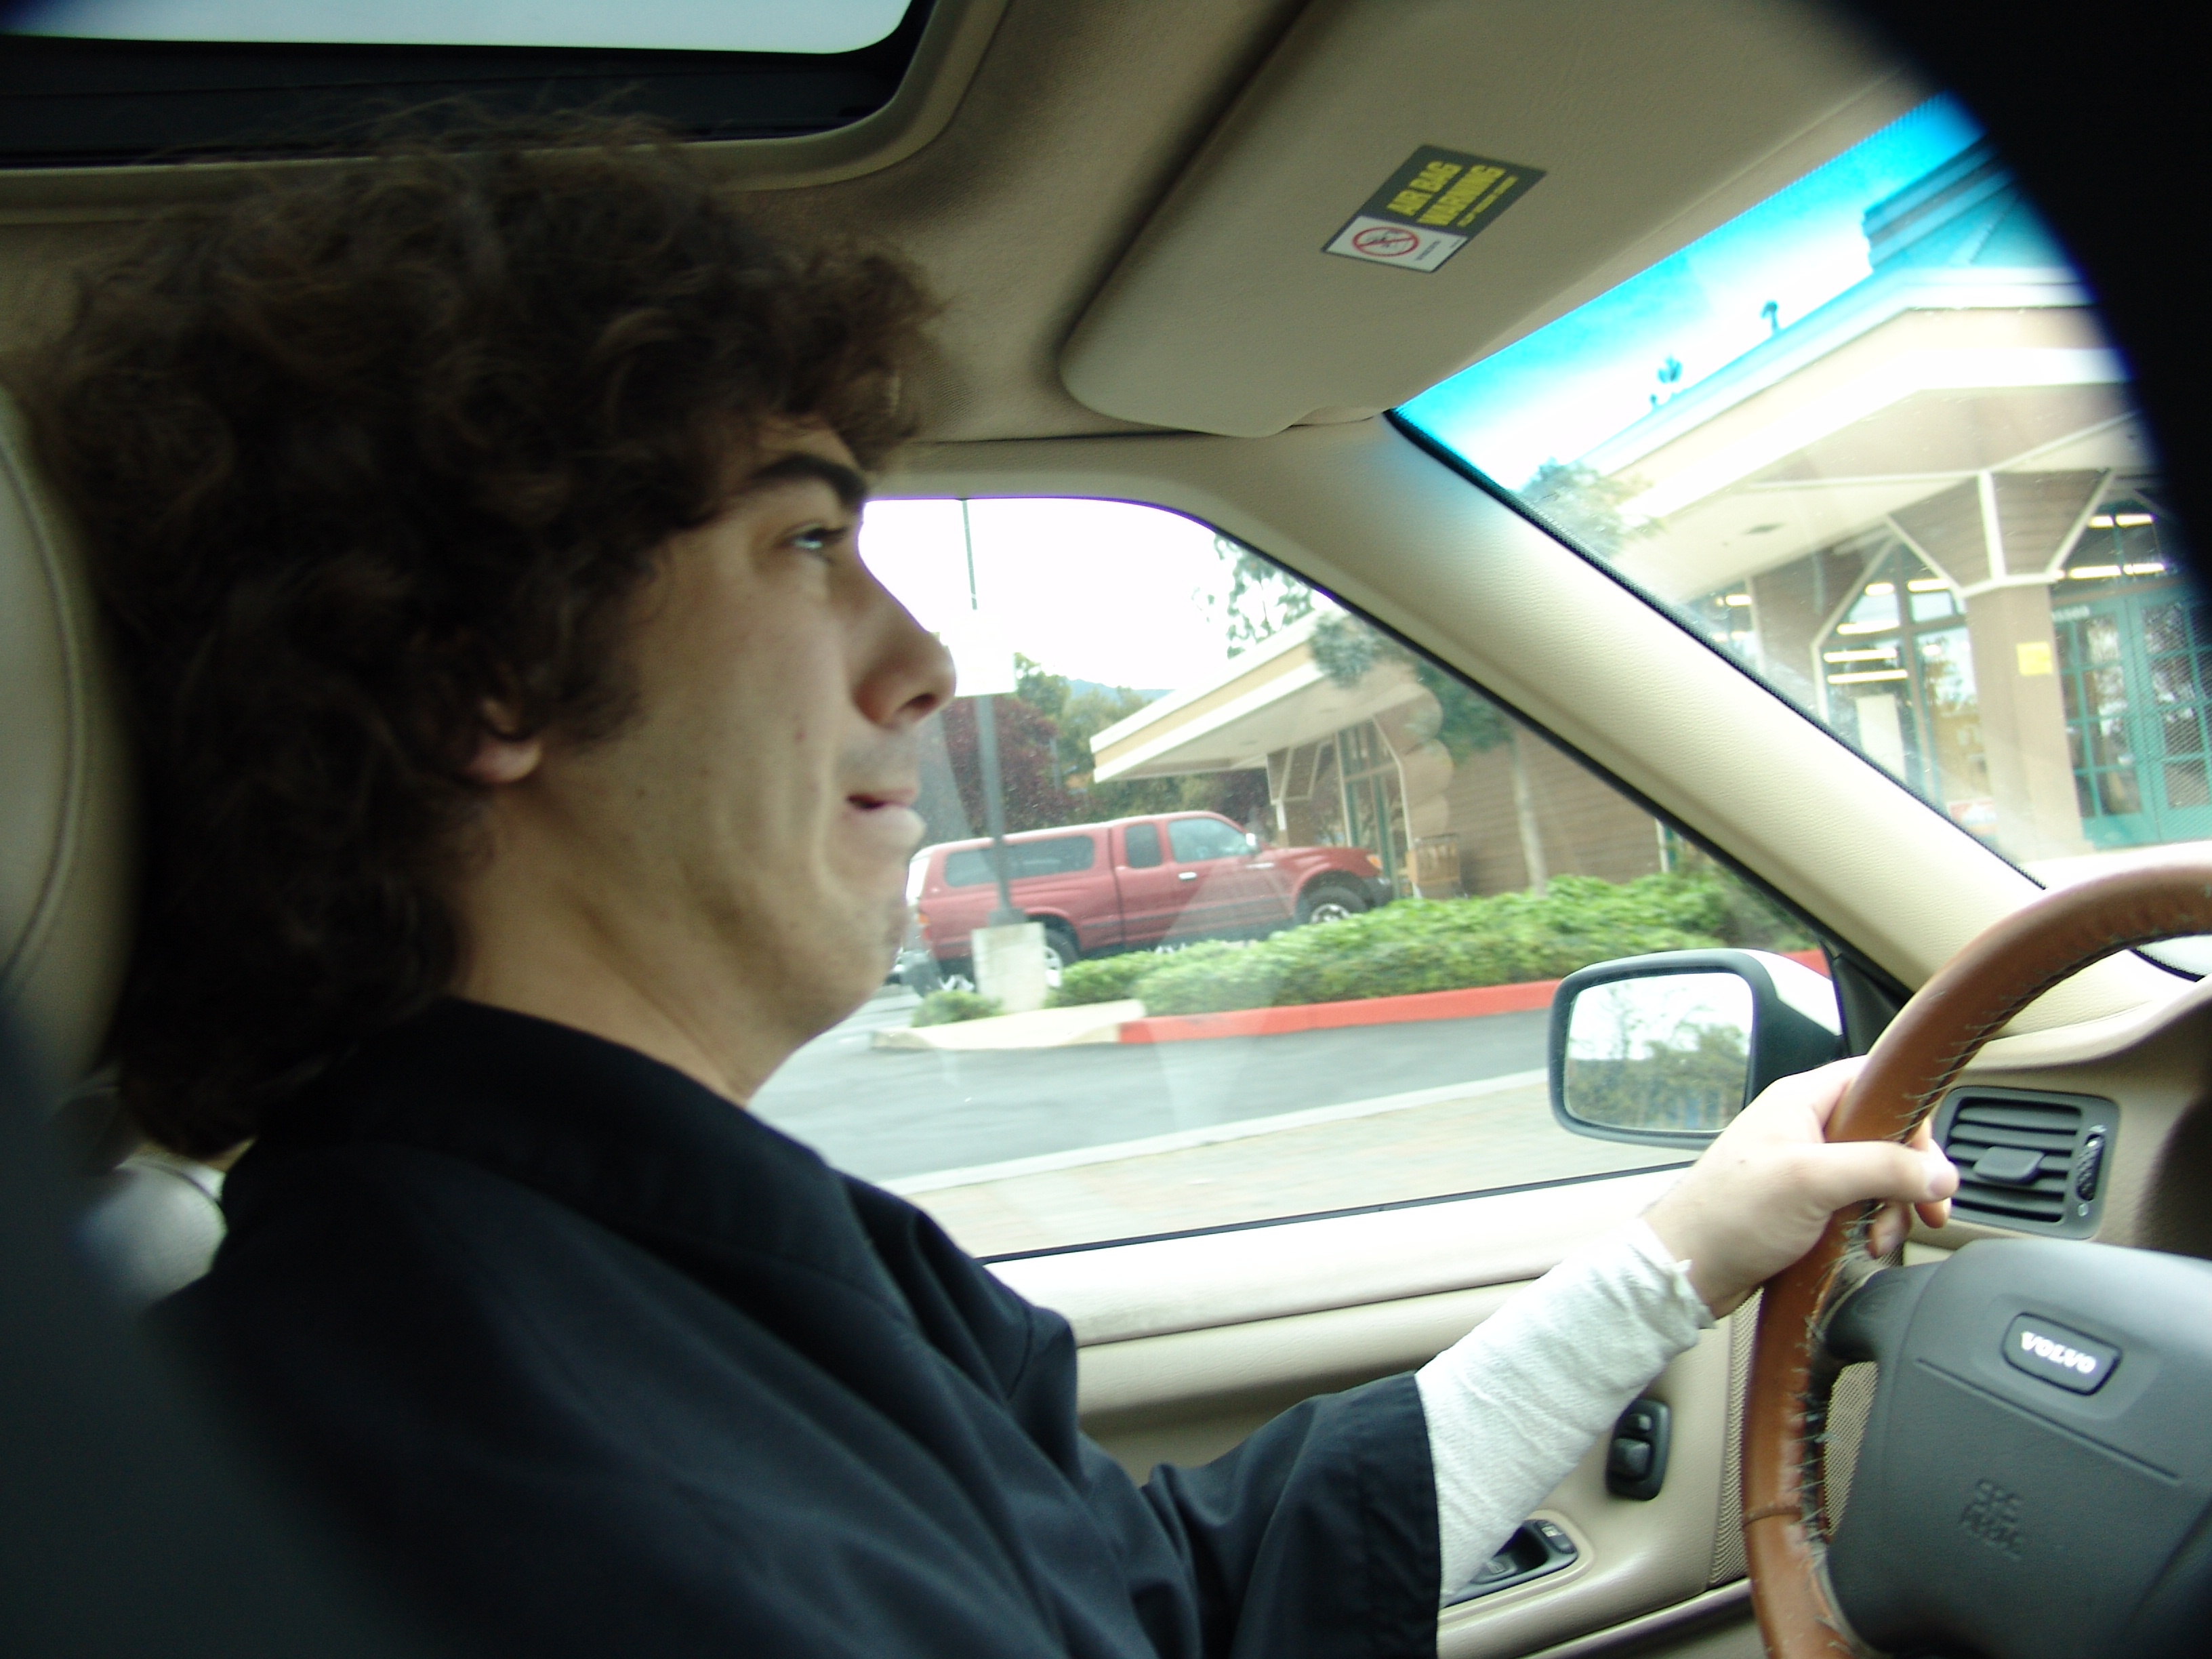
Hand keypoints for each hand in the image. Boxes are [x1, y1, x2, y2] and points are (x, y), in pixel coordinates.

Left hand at [1642, 1058, 1958, 1317]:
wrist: (1689, 1267)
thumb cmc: (1728, 1215)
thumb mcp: (1811, 1181)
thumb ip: (1881, 1168)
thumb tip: (1939, 1174)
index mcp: (1801, 1101)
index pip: (1877, 1079)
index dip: (1911, 1112)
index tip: (1929, 1158)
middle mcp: (1806, 1128)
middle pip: (1887, 1134)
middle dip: (1910, 1176)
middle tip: (1926, 1210)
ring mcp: (1807, 1168)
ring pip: (1877, 1176)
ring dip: (1891, 1209)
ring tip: (1879, 1237)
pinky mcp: (1807, 1204)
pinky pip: (1857, 1206)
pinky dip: (1870, 1226)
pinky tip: (1864, 1246)